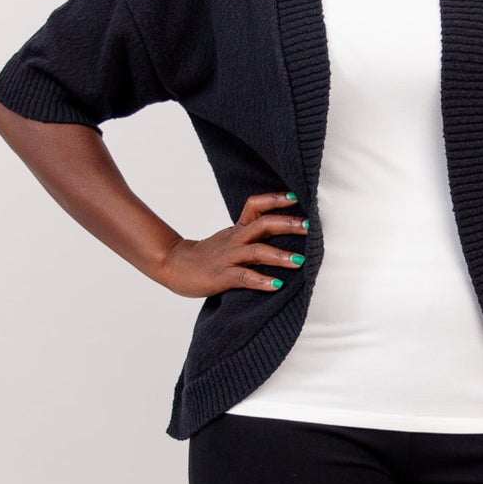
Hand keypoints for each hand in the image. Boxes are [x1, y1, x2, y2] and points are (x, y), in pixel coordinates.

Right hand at [155, 191, 309, 297]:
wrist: (173, 265)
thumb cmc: (206, 255)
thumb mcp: (229, 239)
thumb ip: (250, 235)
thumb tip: (278, 231)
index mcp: (238, 229)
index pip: (256, 206)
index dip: (275, 200)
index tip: (296, 198)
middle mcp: (235, 240)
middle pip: (263, 225)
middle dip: (287, 225)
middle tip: (309, 227)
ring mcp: (228, 258)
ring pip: (257, 251)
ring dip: (279, 255)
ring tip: (300, 261)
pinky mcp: (222, 276)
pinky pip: (244, 277)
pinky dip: (261, 280)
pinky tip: (276, 285)